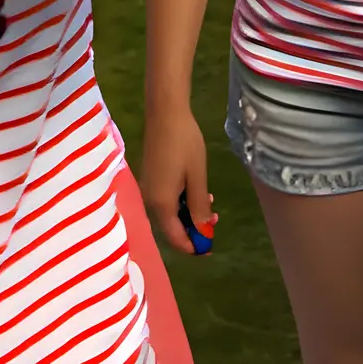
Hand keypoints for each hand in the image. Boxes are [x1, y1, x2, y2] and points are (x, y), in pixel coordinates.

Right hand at [136, 101, 217, 255]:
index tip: (209, 249)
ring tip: (210, 208)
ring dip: (188, 216)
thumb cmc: (184, 144)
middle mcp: (150, 200)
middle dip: (192, 230)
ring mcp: (148, 189)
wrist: (165, 115)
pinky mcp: (150, 179)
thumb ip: (199, 206)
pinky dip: (181, 204)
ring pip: (168, 214)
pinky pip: (165, 201)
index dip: (192, 246)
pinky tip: (196, 194)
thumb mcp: (198, 177)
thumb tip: (203, 230)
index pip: (174, 237)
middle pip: (170, 227)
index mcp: (161, 203)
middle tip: (214, 224)